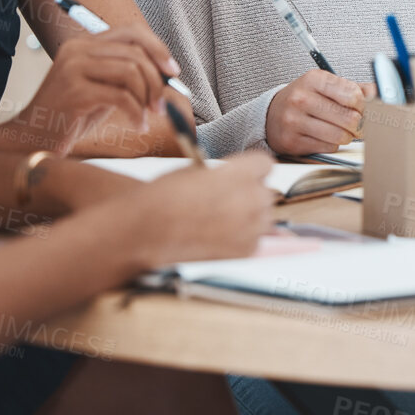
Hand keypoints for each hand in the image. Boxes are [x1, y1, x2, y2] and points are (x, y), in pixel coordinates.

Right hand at [24, 26, 182, 151]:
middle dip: (157, 80)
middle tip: (161, 104)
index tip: (172, 71)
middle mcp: (78, 50)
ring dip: (148, 98)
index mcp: (84, 44)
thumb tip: (166, 73)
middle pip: (136, 51)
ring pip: (131, 72)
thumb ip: (127, 76)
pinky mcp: (74, 91)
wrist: (31, 139)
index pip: (131, 31)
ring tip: (148, 116)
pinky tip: (138, 125)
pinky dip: (137, 113)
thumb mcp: (102, 89)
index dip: (158, 48)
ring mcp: (74, 68)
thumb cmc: (70, 117)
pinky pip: (121, 97)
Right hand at [131, 152, 277, 264]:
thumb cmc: (165, 197)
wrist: (148, 230)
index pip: (265, 164)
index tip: (240, 176)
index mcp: (241, 173)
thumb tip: (233, 178)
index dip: (251, 170)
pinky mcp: (247, 250)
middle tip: (224, 201)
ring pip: (263, 217)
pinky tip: (216, 237)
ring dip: (248, 217)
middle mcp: (252, 198)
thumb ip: (224, 174)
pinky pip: (255, 239)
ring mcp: (252, 226)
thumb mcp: (196, 170)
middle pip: (266, 192)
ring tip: (217, 220)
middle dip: (250, 194)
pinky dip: (241, 238)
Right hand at [265, 69, 365, 154]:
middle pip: (349, 118)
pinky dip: (333, 145)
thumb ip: (353, 88)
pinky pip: (328, 148)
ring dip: (348, 136)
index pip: (353, 95)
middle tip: (359, 124)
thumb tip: (380, 92)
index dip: (365, 105)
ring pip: (340, 136)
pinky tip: (326, 137)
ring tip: (344, 131)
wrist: (271, 113)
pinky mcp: (292, 141)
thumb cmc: (304, 98)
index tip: (364, 109)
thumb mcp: (326, 85)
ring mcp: (294, 121)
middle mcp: (302, 98)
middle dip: (360, 124)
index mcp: (314, 79)